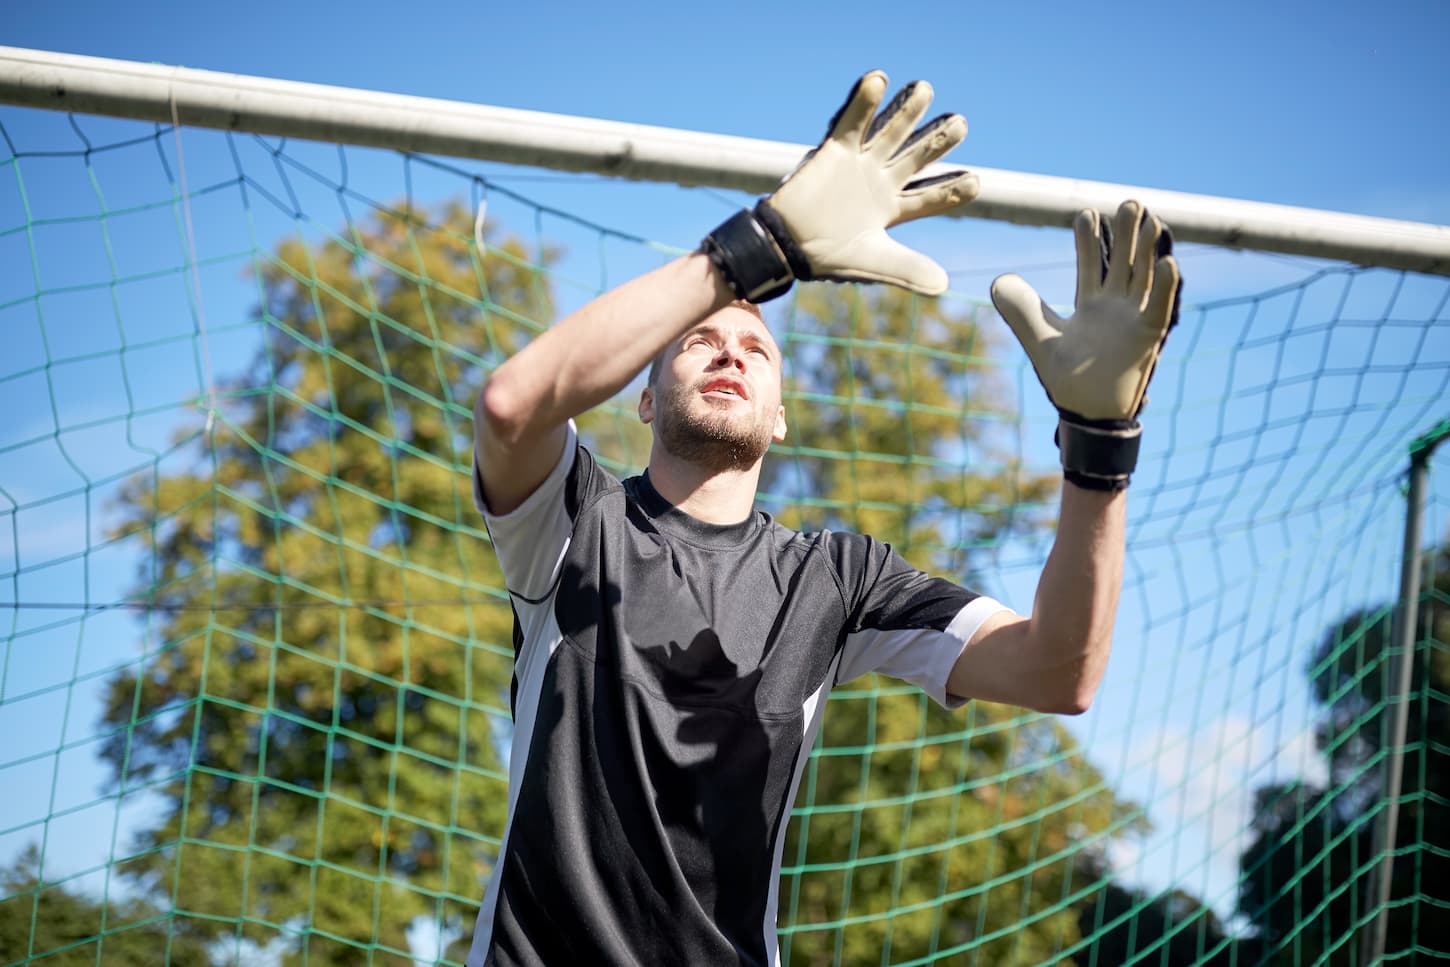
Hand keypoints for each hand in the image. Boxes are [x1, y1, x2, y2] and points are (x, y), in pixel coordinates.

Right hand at [703, 71, 978, 301]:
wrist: (788, 245)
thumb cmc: (828, 256)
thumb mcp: (873, 262)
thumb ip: (907, 269)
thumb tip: (944, 285)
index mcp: (893, 208)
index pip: (930, 195)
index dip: (952, 190)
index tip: (976, 183)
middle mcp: (880, 182)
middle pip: (916, 157)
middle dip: (938, 141)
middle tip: (960, 125)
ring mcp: (860, 164)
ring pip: (890, 132)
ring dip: (908, 112)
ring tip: (925, 89)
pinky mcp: (835, 150)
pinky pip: (853, 121)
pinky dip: (863, 101)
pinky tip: (878, 79)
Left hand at [990, 200, 1181, 489]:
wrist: (1085, 410)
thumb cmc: (1066, 377)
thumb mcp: (1038, 338)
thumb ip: (1019, 309)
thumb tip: (999, 280)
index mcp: (1090, 303)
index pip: (1091, 262)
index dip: (1089, 238)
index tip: (1086, 213)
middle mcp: (1115, 306)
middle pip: (1122, 261)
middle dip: (1125, 233)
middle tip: (1128, 203)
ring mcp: (1133, 319)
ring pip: (1144, 276)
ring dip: (1149, 249)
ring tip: (1152, 217)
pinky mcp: (1148, 337)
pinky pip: (1158, 307)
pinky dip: (1164, 286)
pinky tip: (1168, 261)